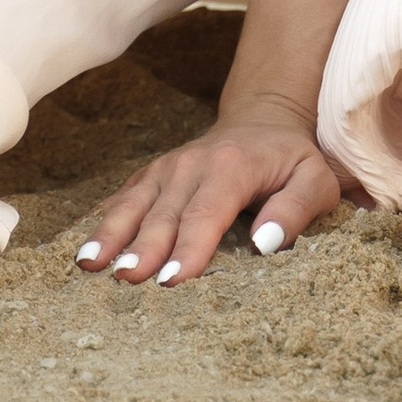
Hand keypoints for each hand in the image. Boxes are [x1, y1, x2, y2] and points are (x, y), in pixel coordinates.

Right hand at [75, 100, 343, 285]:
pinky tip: (84, 247)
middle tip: (126, 279)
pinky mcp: (150, 176)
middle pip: (164, 213)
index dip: (188, 247)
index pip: (207, 213)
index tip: (171, 279)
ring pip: (135, 204)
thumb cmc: (292, 161)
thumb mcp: (316, 181)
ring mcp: (166, 169)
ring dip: (112, 233)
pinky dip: (103, 222)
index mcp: (233, 167)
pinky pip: (123, 198)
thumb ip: (296, 210)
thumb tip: (265, 244)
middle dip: (143, 247)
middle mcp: (192, 164)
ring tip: (90, 263)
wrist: (262, 122)